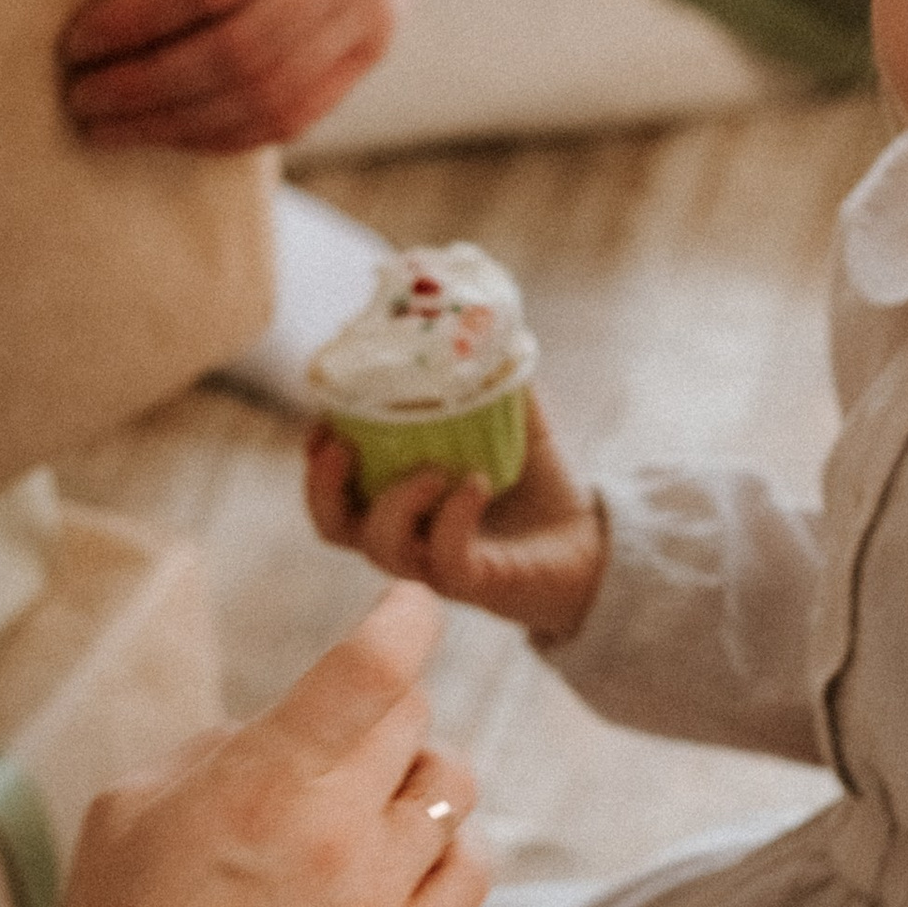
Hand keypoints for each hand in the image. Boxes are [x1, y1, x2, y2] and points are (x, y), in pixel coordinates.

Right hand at [50, 582, 488, 906]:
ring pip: (452, 786)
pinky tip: (410, 852)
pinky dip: (452, 844)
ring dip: (418, 774)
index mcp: (262, 780)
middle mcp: (335, 828)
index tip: (412, 601)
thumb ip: (208, 753)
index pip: (369, 671)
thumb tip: (268, 732)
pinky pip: (471, 868)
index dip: (404, 617)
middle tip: (341, 734)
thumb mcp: (124, 813)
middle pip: (412, 717)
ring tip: (371, 799)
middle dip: (382, 707)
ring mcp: (378, 897)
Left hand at [60, 0, 453, 153]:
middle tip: (76, 92)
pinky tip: (170, 126)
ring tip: (107, 121)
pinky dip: (227, 133)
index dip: (137, 20)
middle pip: (238, 50)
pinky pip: (301, 112)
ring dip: (178, 122)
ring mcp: (376, 7)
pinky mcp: (377, 45)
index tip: (76, 35)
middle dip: (146, 85)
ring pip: (269, 97)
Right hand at [306, 394, 607, 646]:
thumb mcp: (511, 420)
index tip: (322, 419)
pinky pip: (447, 560)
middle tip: (340, 447)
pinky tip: (477, 482)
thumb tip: (477, 321)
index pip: (332, 490)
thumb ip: (490, 379)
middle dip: (323, 488)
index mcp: (397, 500)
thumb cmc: (539, 483)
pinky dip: (454, 517)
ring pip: (383, 548)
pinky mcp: (475, 585)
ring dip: (397, 501)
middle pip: (334, 527)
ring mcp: (436, 565)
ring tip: (434, 468)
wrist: (592, 543)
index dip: (314, 459)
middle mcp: (406, 537)